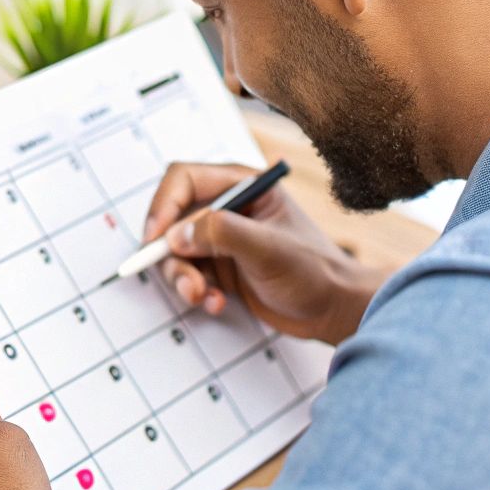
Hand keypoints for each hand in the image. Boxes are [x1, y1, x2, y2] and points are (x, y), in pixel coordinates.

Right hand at [145, 161, 391, 342]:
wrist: (333, 310)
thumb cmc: (314, 271)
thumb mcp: (267, 248)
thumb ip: (221, 233)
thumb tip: (177, 234)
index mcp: (242, 186)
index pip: (184, 179)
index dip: (164, 205)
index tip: (156, 237)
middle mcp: (228, 208)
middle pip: (173, 218)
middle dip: (172, 253)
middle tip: (186, 280)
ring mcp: (222, 239)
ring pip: (176, 251)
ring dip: (183, 277)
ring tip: (203, 297)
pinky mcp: (221, 267)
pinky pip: (189, 274)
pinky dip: (196, 291)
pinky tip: (217, 303)